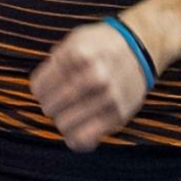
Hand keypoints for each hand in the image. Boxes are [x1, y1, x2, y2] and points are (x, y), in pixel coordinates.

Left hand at [30, 19, 151, 151]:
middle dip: (51, 105)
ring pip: (64, 125)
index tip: (45, 89)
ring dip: (63, 120)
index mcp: (77, 54)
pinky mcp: (118, 114)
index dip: (39, 90)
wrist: (142, 46)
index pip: (38, 87)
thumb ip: (55, 62)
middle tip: (60, 100)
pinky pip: (84, 139)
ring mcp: (107, 96)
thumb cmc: (102, 45)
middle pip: (49, 107)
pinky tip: (76, 132)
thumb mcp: (75, 40)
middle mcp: (94, 76)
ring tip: (71, 112)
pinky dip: (75, 140)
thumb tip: (39, 90)